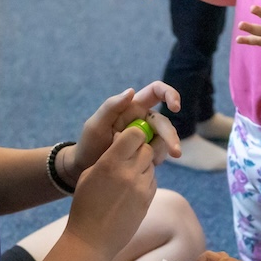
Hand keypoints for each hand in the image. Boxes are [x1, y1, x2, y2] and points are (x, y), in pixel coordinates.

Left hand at [62, 83, 183, 184]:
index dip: (169, 94)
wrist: (85, 169)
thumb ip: (111, 107)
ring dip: (165, 149)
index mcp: (132, 107)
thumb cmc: (88, 144)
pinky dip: (158, 158)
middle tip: (175, 151)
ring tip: (155, 162)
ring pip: (165, 138)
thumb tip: (131, 91)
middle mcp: (143, 119)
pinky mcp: (147, 152)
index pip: (155, 92)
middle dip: (171, 135)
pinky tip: (150, 166)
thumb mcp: (95, 125)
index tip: (175, 107)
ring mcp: (147, 136)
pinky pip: (160, 153)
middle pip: (164, 122)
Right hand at [63, 127, 158, 260]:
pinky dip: (145, 181)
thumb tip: (122, 141)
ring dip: (142, 166)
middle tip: (128, 158)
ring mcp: (141, 188)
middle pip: (147, 148)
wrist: (92, 239)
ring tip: (126, 178)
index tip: (126, 140)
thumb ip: (108, 156)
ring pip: (151, 165)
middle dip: (139, 150)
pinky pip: (152, 181)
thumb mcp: (89, 175)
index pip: (135, 134)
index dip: (133, 135)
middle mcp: (129, 173)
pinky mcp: (148, 200)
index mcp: (110, 163)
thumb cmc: (85, 205)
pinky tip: (130, 190)